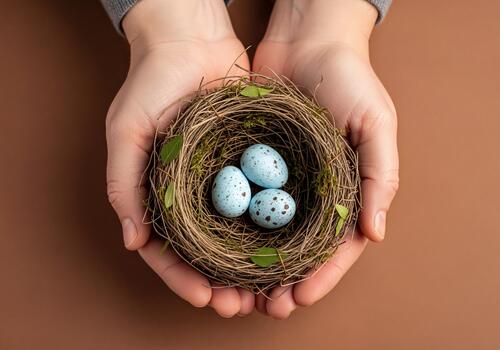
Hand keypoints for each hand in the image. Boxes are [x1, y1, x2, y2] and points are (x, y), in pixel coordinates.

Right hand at [105, 0, 253, 316]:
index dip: (183, 278)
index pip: (168, 250)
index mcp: (158, 193)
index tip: (204, 298)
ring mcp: (222, 179)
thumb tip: (133, 241)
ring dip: (250, 265)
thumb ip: (123, 185)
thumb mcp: (126, 132)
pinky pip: (261, 199)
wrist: (189, 40)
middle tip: (241, 306)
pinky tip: (285, 247)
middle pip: (207, 250)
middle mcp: (191, 192)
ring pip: (237, 233)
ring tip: (267, 290)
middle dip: (222, 282)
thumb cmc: (150, 83)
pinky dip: (270, 227)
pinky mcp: (249, 161)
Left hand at [253, 0, 398, 317]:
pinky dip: (235, 227)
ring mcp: (283, 178)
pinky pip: (244, 200)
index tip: (298, 299)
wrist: (308, 39)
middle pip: (299, 247)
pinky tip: (220, 248)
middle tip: (263, 307)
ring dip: (255, 265)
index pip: (336, 246)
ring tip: (239, 291)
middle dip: (283, 281)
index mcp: (347, 188)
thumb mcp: (376, 123)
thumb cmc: (349, 78)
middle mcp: (314, 190)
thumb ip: (380, 176)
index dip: (320, 276)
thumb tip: (376, 233)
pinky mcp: (254, 162)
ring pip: (268, 233)